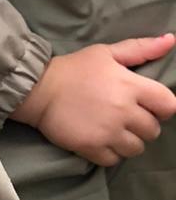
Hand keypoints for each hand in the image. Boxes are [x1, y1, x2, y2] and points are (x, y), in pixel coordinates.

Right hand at [10, 35, 175, 166]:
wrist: (38, 89)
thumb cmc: (74, 69)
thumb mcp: (106, 52)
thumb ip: (141, 48)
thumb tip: (171, 40)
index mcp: (131, 86)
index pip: (168, 106)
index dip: (162, 107)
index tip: (148, 105)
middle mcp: (124, 111)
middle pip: (153, 130)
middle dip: (142, 125)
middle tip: (124, 117)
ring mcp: (108, 131)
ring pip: (136, 148)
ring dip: (128, 141)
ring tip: (113, 131)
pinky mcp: (92, 147)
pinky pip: (115, 160)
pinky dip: (110, 153)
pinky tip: (101, 140)